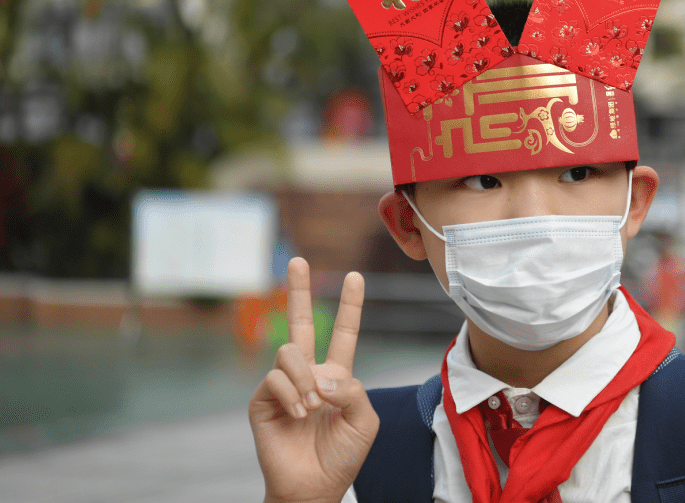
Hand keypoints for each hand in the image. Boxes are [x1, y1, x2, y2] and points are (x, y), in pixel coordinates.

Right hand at [249, 258, 378, 502]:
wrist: (314, 487)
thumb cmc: (342, 456)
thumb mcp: (365, 420)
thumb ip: (353, 389)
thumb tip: (322, 374)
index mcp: (336, 376)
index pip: (343, 333)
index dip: (349, 306)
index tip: (356, 276)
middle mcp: (308, 374)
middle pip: (302, 322)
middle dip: (299, 291)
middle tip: (298, 261)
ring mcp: (283, 385)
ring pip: (289, 351)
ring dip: (305, 378)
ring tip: (313, 408)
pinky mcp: (262, 400)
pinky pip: (275, 378)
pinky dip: (292, 394)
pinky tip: (300, 415)